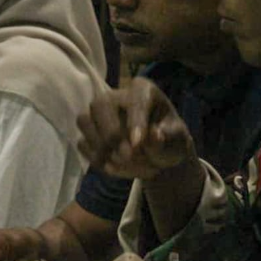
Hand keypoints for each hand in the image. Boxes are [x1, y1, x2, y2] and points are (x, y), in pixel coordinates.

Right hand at [77, 78, 195, 180]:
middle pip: (100, 106)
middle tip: (129, 157)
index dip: (135, 123)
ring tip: (129, 167)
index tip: (137, 145)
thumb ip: (167, 138)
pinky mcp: (88, 132)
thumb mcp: (177, 140)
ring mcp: (97, 113)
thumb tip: (154, 136)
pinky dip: (99, 161)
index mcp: (143, 90)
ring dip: (104, 150)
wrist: (159, 155)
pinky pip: (83, 144)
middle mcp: (115, 96)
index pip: (135, 101)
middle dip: (113, 135)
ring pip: (86, 123)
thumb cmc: (170, 140)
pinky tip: (119, 170)